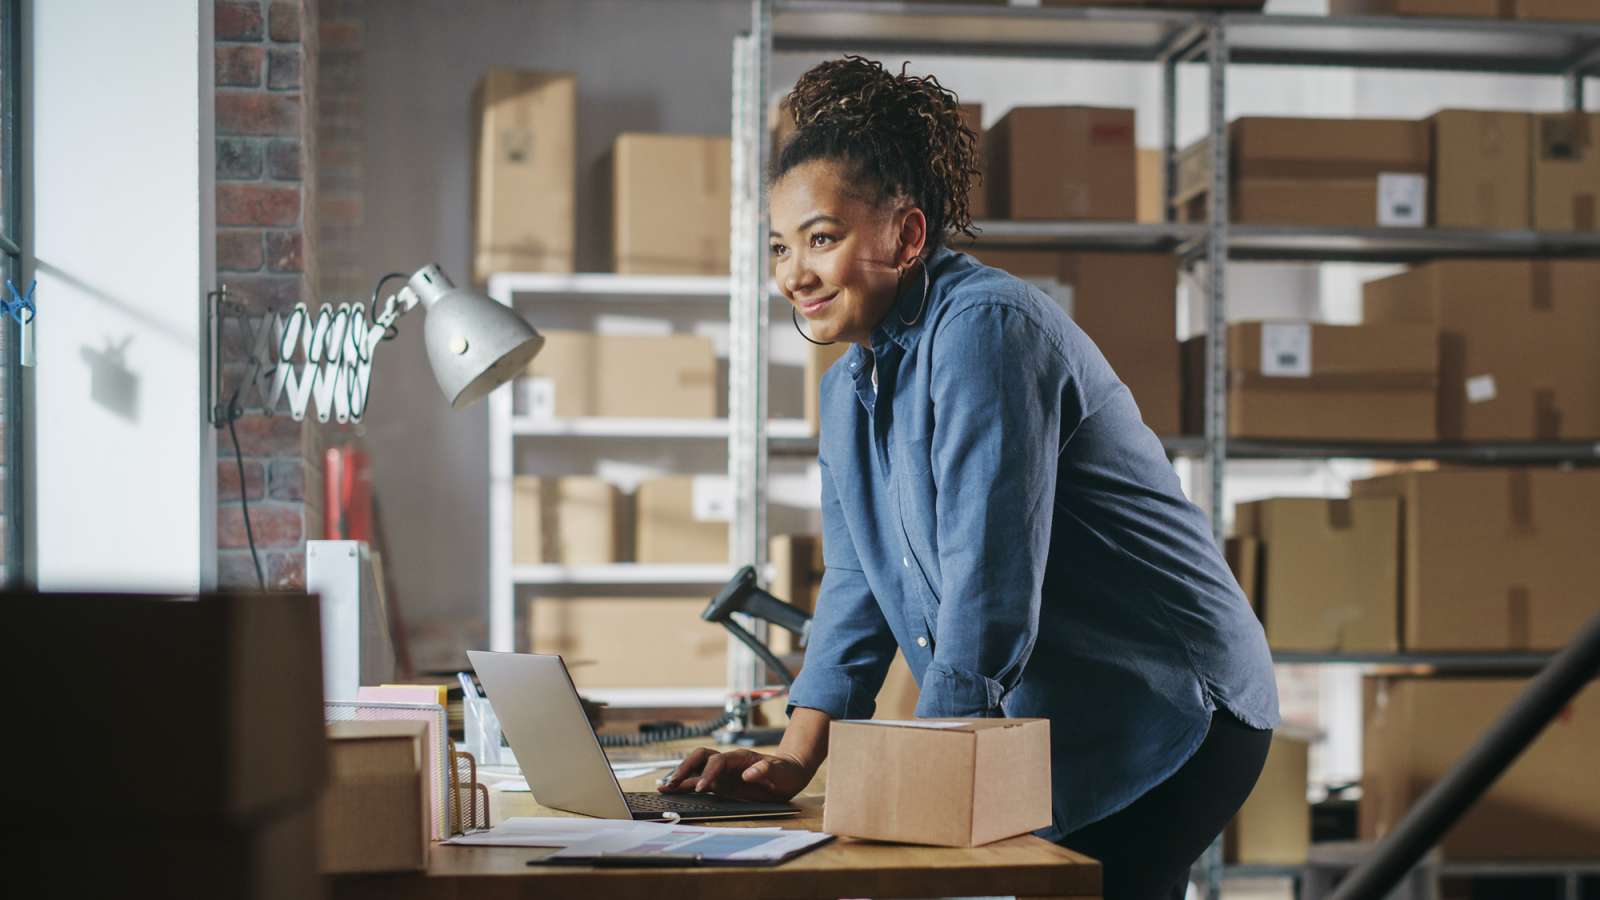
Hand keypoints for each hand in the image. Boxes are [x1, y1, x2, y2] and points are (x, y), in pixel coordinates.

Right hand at [657, 746, 810, 801]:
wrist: (788, 775)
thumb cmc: (785, 773)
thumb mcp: (781, 773)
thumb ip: (766, 771)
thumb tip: (749, 774)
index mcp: (740, 758)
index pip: (717, 761)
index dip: (708, 773)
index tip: (701, 788)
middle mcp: (727, 763)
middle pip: (700, 757)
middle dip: (685, 768)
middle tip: (673, 783)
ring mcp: (722, 772)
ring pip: (696, 768)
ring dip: (680, 776)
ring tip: (664, 788)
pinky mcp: (720, 783)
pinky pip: (698, 782)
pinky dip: (685, 786)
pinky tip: (671, 791)